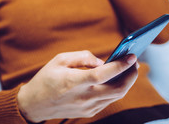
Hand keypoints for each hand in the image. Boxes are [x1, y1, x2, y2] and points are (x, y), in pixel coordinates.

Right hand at [17, 51, 137, 122]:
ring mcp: (87, 107)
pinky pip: (109, 101)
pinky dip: (116, 89)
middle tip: (133, 62)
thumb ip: (82, 57)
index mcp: (73, 82)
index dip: (120, 66)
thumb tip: (102, 61)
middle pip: (117, 89)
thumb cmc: (46, 78)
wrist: (34, 104)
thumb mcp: (59, 60)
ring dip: (126, 82)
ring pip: (116, 96)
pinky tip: (116, 79)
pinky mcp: (89, 112)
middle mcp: (83, 97)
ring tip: (128, 69)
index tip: (131, 56)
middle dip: (131, 75)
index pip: (103, 75)